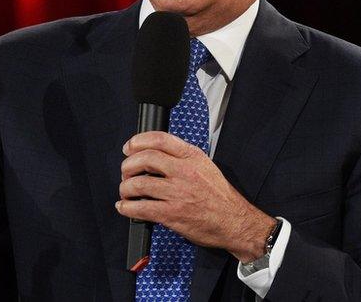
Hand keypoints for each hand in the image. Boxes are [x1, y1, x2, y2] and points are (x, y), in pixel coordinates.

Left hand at [115, 131, 274, 261]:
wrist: (235, 222)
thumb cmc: (220, 196)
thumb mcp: (205, 165)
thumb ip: (182, 157)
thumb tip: (155, 153)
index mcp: (192, 157)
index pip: (159, 139)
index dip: (138, 141)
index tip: (129, 147)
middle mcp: (184, 172)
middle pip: (144, 159)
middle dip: (128, 165)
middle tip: (126, 172)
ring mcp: (177, 193)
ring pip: (138, 184)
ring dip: (125, 188)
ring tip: (126, 192)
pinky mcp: (172, 214)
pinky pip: (141, 208)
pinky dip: (127, 207)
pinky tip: (125, 207)